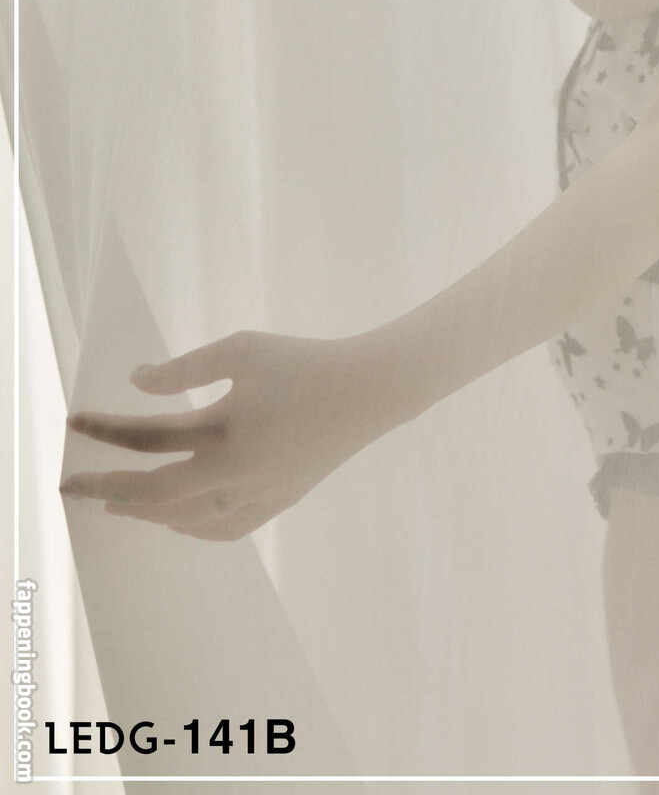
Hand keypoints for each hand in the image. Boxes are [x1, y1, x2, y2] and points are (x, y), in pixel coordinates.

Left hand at [62, 331, 388, 540]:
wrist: (368, 392)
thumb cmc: (303, 362)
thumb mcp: (242, 349)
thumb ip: (184, 369)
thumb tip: (137, 384)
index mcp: (223, 432)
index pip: (147, 437)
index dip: (105, 429)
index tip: (73, 421)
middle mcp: (234, 475)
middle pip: (152, 492)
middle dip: (105, 488)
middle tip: (69, 486)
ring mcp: (255, 497)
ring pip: (181, 521)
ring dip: (142, 511)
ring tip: (117, 500)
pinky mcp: (274, 505)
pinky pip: (217, 531)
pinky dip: (185, 527)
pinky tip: (173, 518)